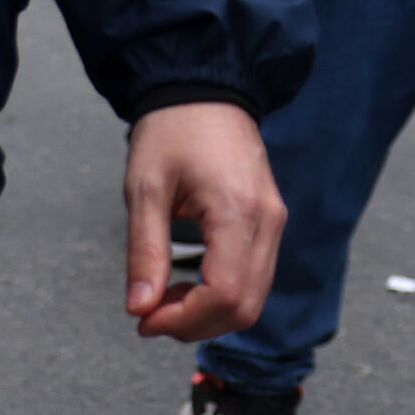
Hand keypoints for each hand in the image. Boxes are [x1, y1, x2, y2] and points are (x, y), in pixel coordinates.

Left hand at [122, 101, 284, 339]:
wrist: (206, 90)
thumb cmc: (172, 131)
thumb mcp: (146, 188)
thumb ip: (145, 252)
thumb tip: (140, 309)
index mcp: (237, 210)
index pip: (225, 293)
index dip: (184, 319)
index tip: (144, 319)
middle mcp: (267, 220)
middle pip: (245, 306)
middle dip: (196, 324)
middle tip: (151, 315)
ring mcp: (274, 220)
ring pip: (255, 298)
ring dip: (210, 314)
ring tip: (167, 298)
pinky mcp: (271, 220)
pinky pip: (256, 276)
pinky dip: (224, 295)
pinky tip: (190, 284)